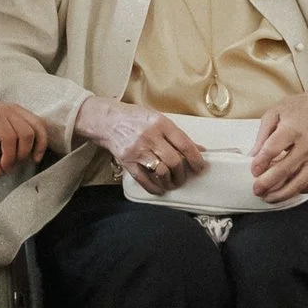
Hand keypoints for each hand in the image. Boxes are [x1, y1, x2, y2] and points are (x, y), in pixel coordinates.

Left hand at [0, 95, 45, 178]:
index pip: (8, 137)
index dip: (9, 156)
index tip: (3, 168)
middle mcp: (6, 108)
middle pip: (25, 133)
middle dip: (21, 154)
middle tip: (11, 166)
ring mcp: (16, 108)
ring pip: (36, 127)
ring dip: (35, 147)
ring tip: (27, 161)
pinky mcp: (22, 111)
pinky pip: (38, 124)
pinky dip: (42, 139)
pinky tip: (36, 154)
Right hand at [76, 96, 206, 191]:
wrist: (106, 120)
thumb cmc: (135, 118)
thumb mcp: (158, 120)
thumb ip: (177, 135)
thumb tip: (199, 149)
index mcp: (160, 124)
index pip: (185, 145)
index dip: (196, 159)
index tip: (201, 168)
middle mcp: (150, 136)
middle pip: (174, 161)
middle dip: (183, 174)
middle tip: (184, 177)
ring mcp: (137, 150)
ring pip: (162, 171)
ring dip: (170, 181)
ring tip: (172, 182)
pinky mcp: (127, 161)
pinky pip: (144, 180)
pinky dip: (154, 188)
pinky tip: (159, 188)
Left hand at [250, 84, 307, 200]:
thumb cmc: (295, 111)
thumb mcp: (273, 115)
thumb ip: (262, 137)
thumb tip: (252, 157)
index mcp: (293, 129)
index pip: (274, 148)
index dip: (261, 162)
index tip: (253, 170)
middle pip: (286, 169)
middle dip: (268, 182)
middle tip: (257, 189)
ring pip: (300, 182)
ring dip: (283, 193)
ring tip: (269, 197)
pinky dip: (301, 191)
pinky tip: (289, 190)